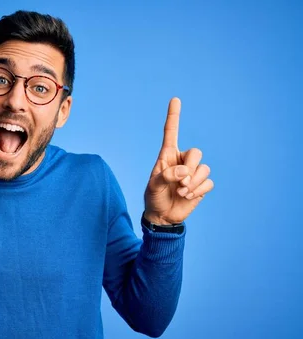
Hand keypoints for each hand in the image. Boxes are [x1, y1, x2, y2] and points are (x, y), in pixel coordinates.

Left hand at [144, 97, 213, 224]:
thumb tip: (184, 172)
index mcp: (167, 156)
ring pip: (204, 168)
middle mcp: (182, 160)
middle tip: (181, 183)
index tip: (175, 99)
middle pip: (196, 152)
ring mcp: (193, 172)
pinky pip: (208, 182)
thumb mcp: (153, 186)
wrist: (163, 216)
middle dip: (191, 168)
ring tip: (181, 192)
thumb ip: (166, 176)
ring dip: (193, 183)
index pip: (171, 132)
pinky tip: (188, 196)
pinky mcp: (201, 185)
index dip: (173, 116)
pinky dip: (199, 190)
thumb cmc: (154, 197)